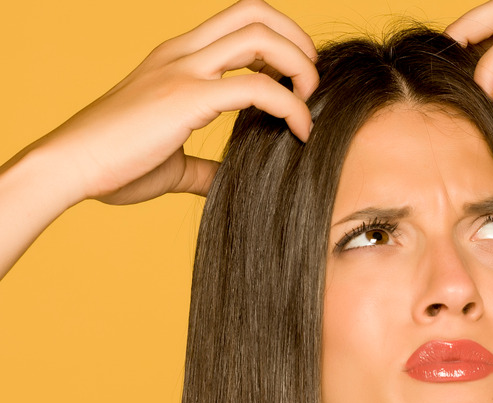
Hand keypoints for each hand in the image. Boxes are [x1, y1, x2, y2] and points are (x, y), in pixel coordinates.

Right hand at [45, 0, 317, 203]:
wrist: (68, 168)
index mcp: (176, 59)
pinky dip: (290, 106)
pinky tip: (300, 131)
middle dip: (295, 39)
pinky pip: (257, 87)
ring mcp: (184, 70)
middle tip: (309, 80)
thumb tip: (224, 181)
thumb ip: (202, 166)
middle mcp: (182, 53)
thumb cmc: (112, 164)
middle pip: (254, 12)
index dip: (277, 42)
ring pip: (259, 35)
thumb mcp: (170, 161)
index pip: (238, 23)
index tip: (293, 80)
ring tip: (309, 100)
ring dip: (298, 63)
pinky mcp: (187, 97)